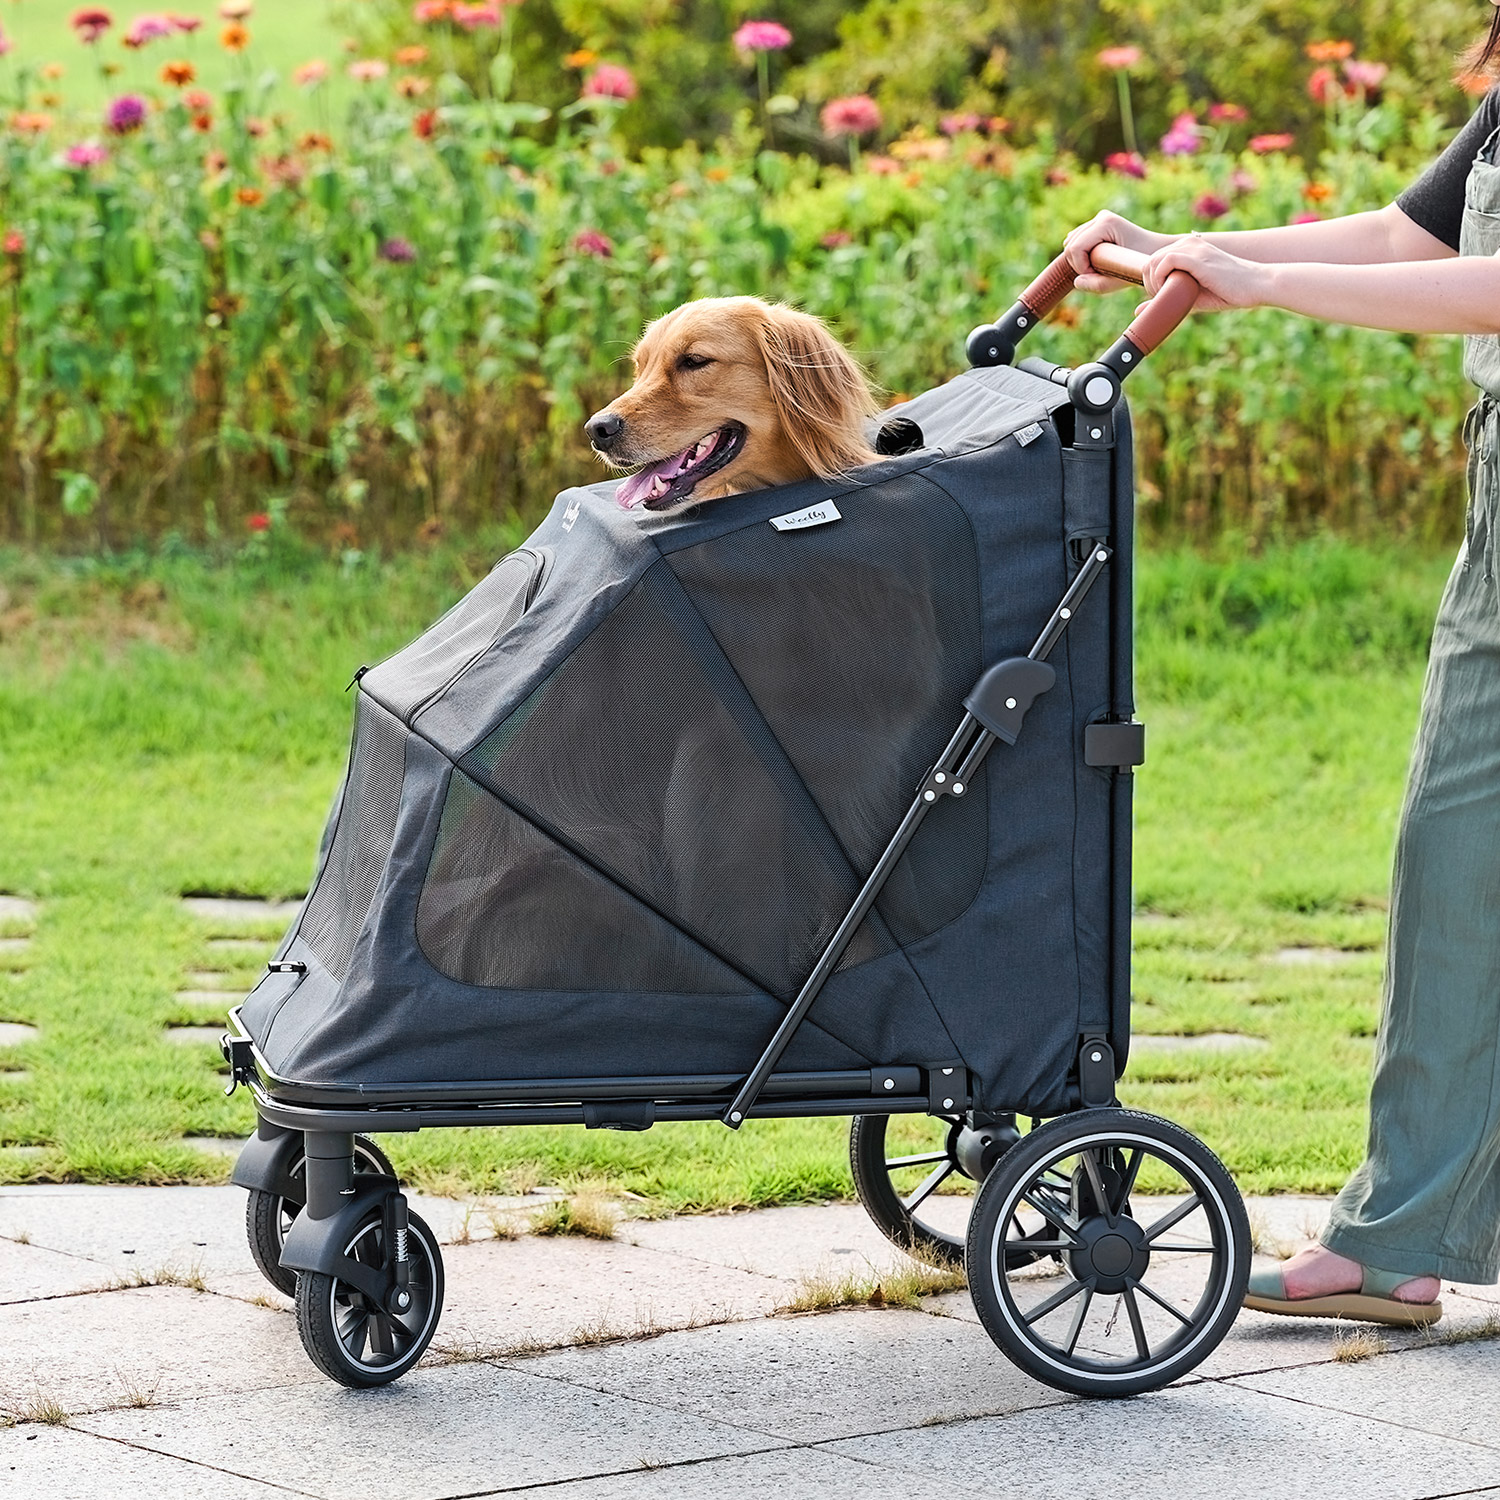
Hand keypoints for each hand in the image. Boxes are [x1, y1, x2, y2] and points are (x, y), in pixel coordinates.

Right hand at [1064, 211, 1168, 293]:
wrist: (1155, 252)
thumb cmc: (1139, 265)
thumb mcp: (1119, 280)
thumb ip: (1097, 285)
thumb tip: (1076, 282)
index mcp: (1106, 223)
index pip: (1075, 249)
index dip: (1080, 268)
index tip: (1097, 277)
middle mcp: (1101, 217)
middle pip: (1070, 246)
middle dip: (1079, 265)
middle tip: (1098, 275)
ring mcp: (1098, 219)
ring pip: (1070, 244)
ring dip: (1080, 261)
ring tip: (1099, 268)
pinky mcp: (1096, 225)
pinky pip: (1075, 242)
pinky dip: (1080, 256)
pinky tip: (1094, 262)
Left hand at [1141, 235, 1273, 313]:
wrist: (1256, 285)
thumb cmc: (1228, 293)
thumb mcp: (1190, 299)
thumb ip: (1166, 302)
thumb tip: (1137, 311)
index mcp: (1188, 249)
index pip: (1153, 261)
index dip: (1149, 282)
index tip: (1160, 297)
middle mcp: (1188, 244)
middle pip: (1149, 261)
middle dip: (1148, 284)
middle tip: (1161, 299)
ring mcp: (1193, 247)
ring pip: (1153, 261)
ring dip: (1153, 283)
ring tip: (1167, 297)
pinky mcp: (1197, 256)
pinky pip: (1165, 262)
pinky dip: (1160, 279)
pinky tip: (1170, 291)